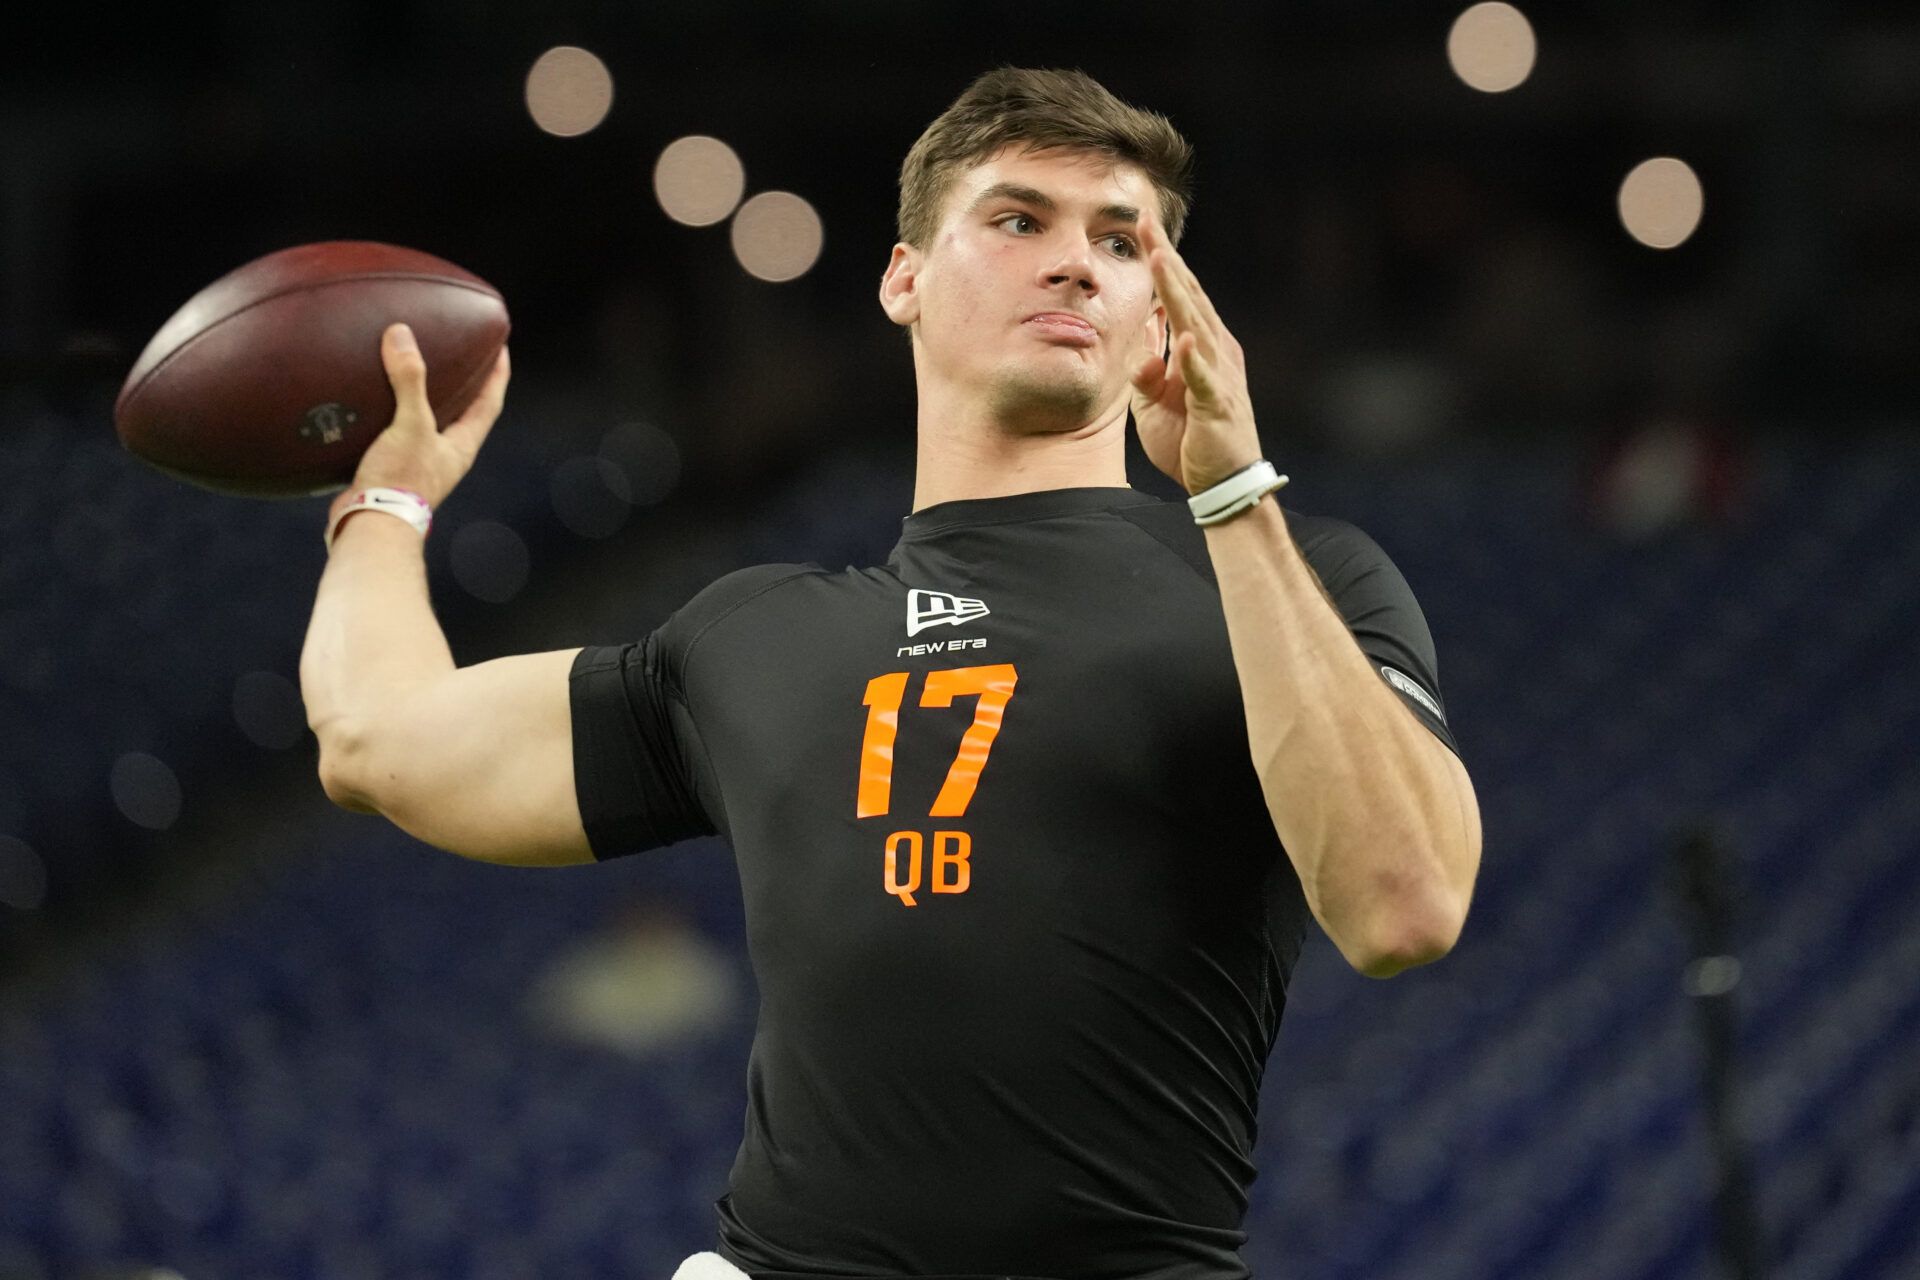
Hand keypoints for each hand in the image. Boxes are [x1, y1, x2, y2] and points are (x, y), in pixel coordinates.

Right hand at [347, 323, 509, 507]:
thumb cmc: (400, 480)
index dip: (497, 375)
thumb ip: (410, 380)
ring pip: (429, 422)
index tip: (500, 348)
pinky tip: (376, 400)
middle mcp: (446, 455)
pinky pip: (398, 431)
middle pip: (464, 412)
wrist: (370, 524)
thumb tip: (402, 335)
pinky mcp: (393, 467)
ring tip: (416, 371)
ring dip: (426, 398)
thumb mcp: (410, 424)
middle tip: (460, 354)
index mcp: (462, 445)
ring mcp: (421, 463)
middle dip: (465, 384)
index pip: (490, 403)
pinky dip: (393, 412)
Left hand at [1128, 209, 1263, 494]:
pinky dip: (1194, 358)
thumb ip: (1148, 374)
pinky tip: (1184, 336)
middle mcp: (1216, 352)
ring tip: (1158, 260)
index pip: (1180, 296)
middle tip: (1145, 224)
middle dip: (1166, 260)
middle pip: (1189, 297)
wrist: (1222, 485)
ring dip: (1177, 293)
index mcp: (1202, 347)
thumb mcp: (1156, 405)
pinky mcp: (1217, 405)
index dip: (1162, 263)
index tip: (1141, 231)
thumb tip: (1142, 350)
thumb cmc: (1192, 442)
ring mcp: (1219, 376)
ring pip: (1195, 325)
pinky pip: (1204, 378)